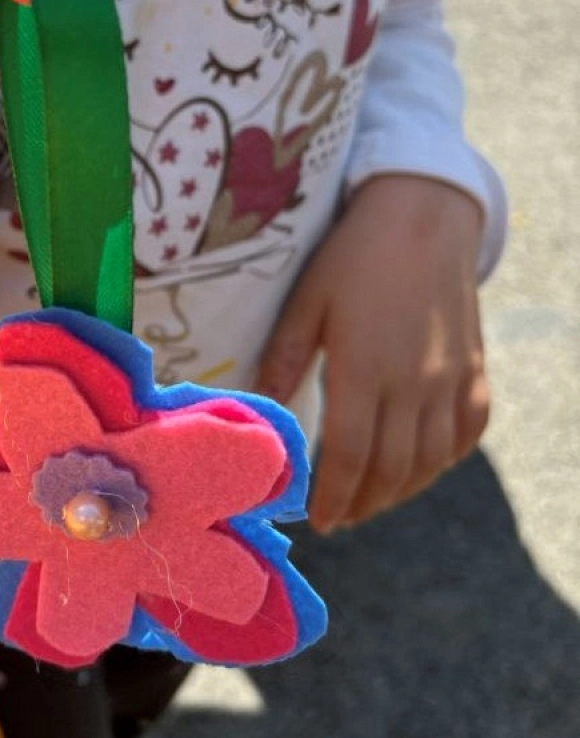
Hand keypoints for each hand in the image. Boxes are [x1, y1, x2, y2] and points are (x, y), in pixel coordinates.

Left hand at [254, 175, 489, 532]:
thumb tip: (262, 409)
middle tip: (337, 518)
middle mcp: (414, 385)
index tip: (317, 520)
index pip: (348, 456)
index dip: (332, 495)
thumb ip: (285, 358)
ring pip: (431, 461)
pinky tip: (419, 466)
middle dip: (362, 503)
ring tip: (369, 501)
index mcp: (364, 369)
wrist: (424, 217)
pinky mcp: (475, 372)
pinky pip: (466, 435)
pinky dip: (442, 462)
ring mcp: (451, 381)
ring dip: (399, 491)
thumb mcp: (307, 301)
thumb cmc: (353, 256)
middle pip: (390, 469)